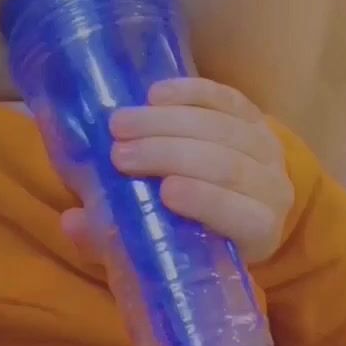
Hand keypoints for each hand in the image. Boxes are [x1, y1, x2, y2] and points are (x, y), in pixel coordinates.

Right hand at [62, 78, 294, 265]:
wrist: (230, 206)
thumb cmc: (185, 237)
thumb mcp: (155, 251)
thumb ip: (116, 242)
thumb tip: (72, 222)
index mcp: (258, 235)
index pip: (244, 218)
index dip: (209, 202)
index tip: (166, 191)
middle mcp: (274, 191)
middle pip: (228, 165)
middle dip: (172, 155)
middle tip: (120, 153)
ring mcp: (268, 150)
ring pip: (225, 129)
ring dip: (170, 124)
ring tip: (121, 124)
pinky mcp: (255, 117)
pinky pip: (228, 99)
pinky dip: (193, 94)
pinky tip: (156, 95)